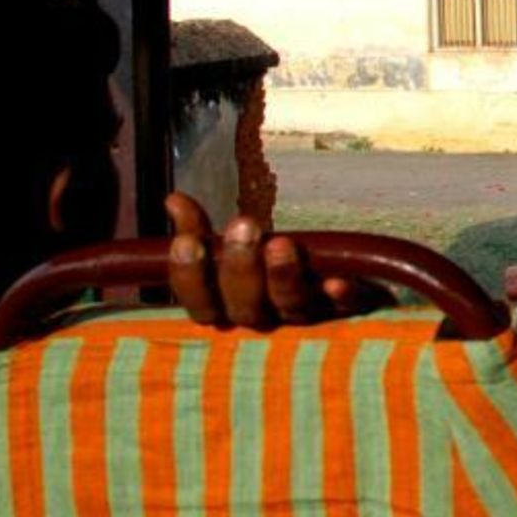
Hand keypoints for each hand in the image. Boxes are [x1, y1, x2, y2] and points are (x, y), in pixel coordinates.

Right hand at [164, 193, 391, 328]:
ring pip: (290, 306)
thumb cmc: (258, 263)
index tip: (186, 241)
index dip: (190, 277)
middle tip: (242, 224)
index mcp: (227, 307)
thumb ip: (198, 229)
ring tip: (281, 243)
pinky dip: (341, 297)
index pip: (200, 305)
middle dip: (240, 268)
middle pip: (245, 307)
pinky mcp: (343, 308)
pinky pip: (343, 308)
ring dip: (283, 276)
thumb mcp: (226, 247)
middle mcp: (262, 317)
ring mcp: (302, 315)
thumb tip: (173, 199)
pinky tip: (337, 282)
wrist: (322, 278)